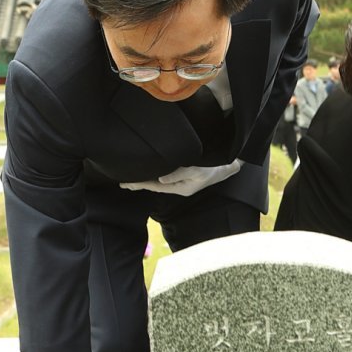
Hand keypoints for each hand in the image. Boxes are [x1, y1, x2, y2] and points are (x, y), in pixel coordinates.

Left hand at [120, 161, 242, 196]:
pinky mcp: (184, 176)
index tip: (125, 184)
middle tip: (122, 184)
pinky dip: (154, 175)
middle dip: (139, 184)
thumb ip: (178, 174)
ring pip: (158, 182)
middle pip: (154, 186)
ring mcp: (181, 182)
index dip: (139, 184)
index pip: (155, 186)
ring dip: (145, 180)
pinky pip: (164, 177)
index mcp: (181, 188)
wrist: (229, 164)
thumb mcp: (197, 170)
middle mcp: (179, 187)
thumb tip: (161, 179)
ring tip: (131, 180)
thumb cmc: (214, 166)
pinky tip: (149, 174)